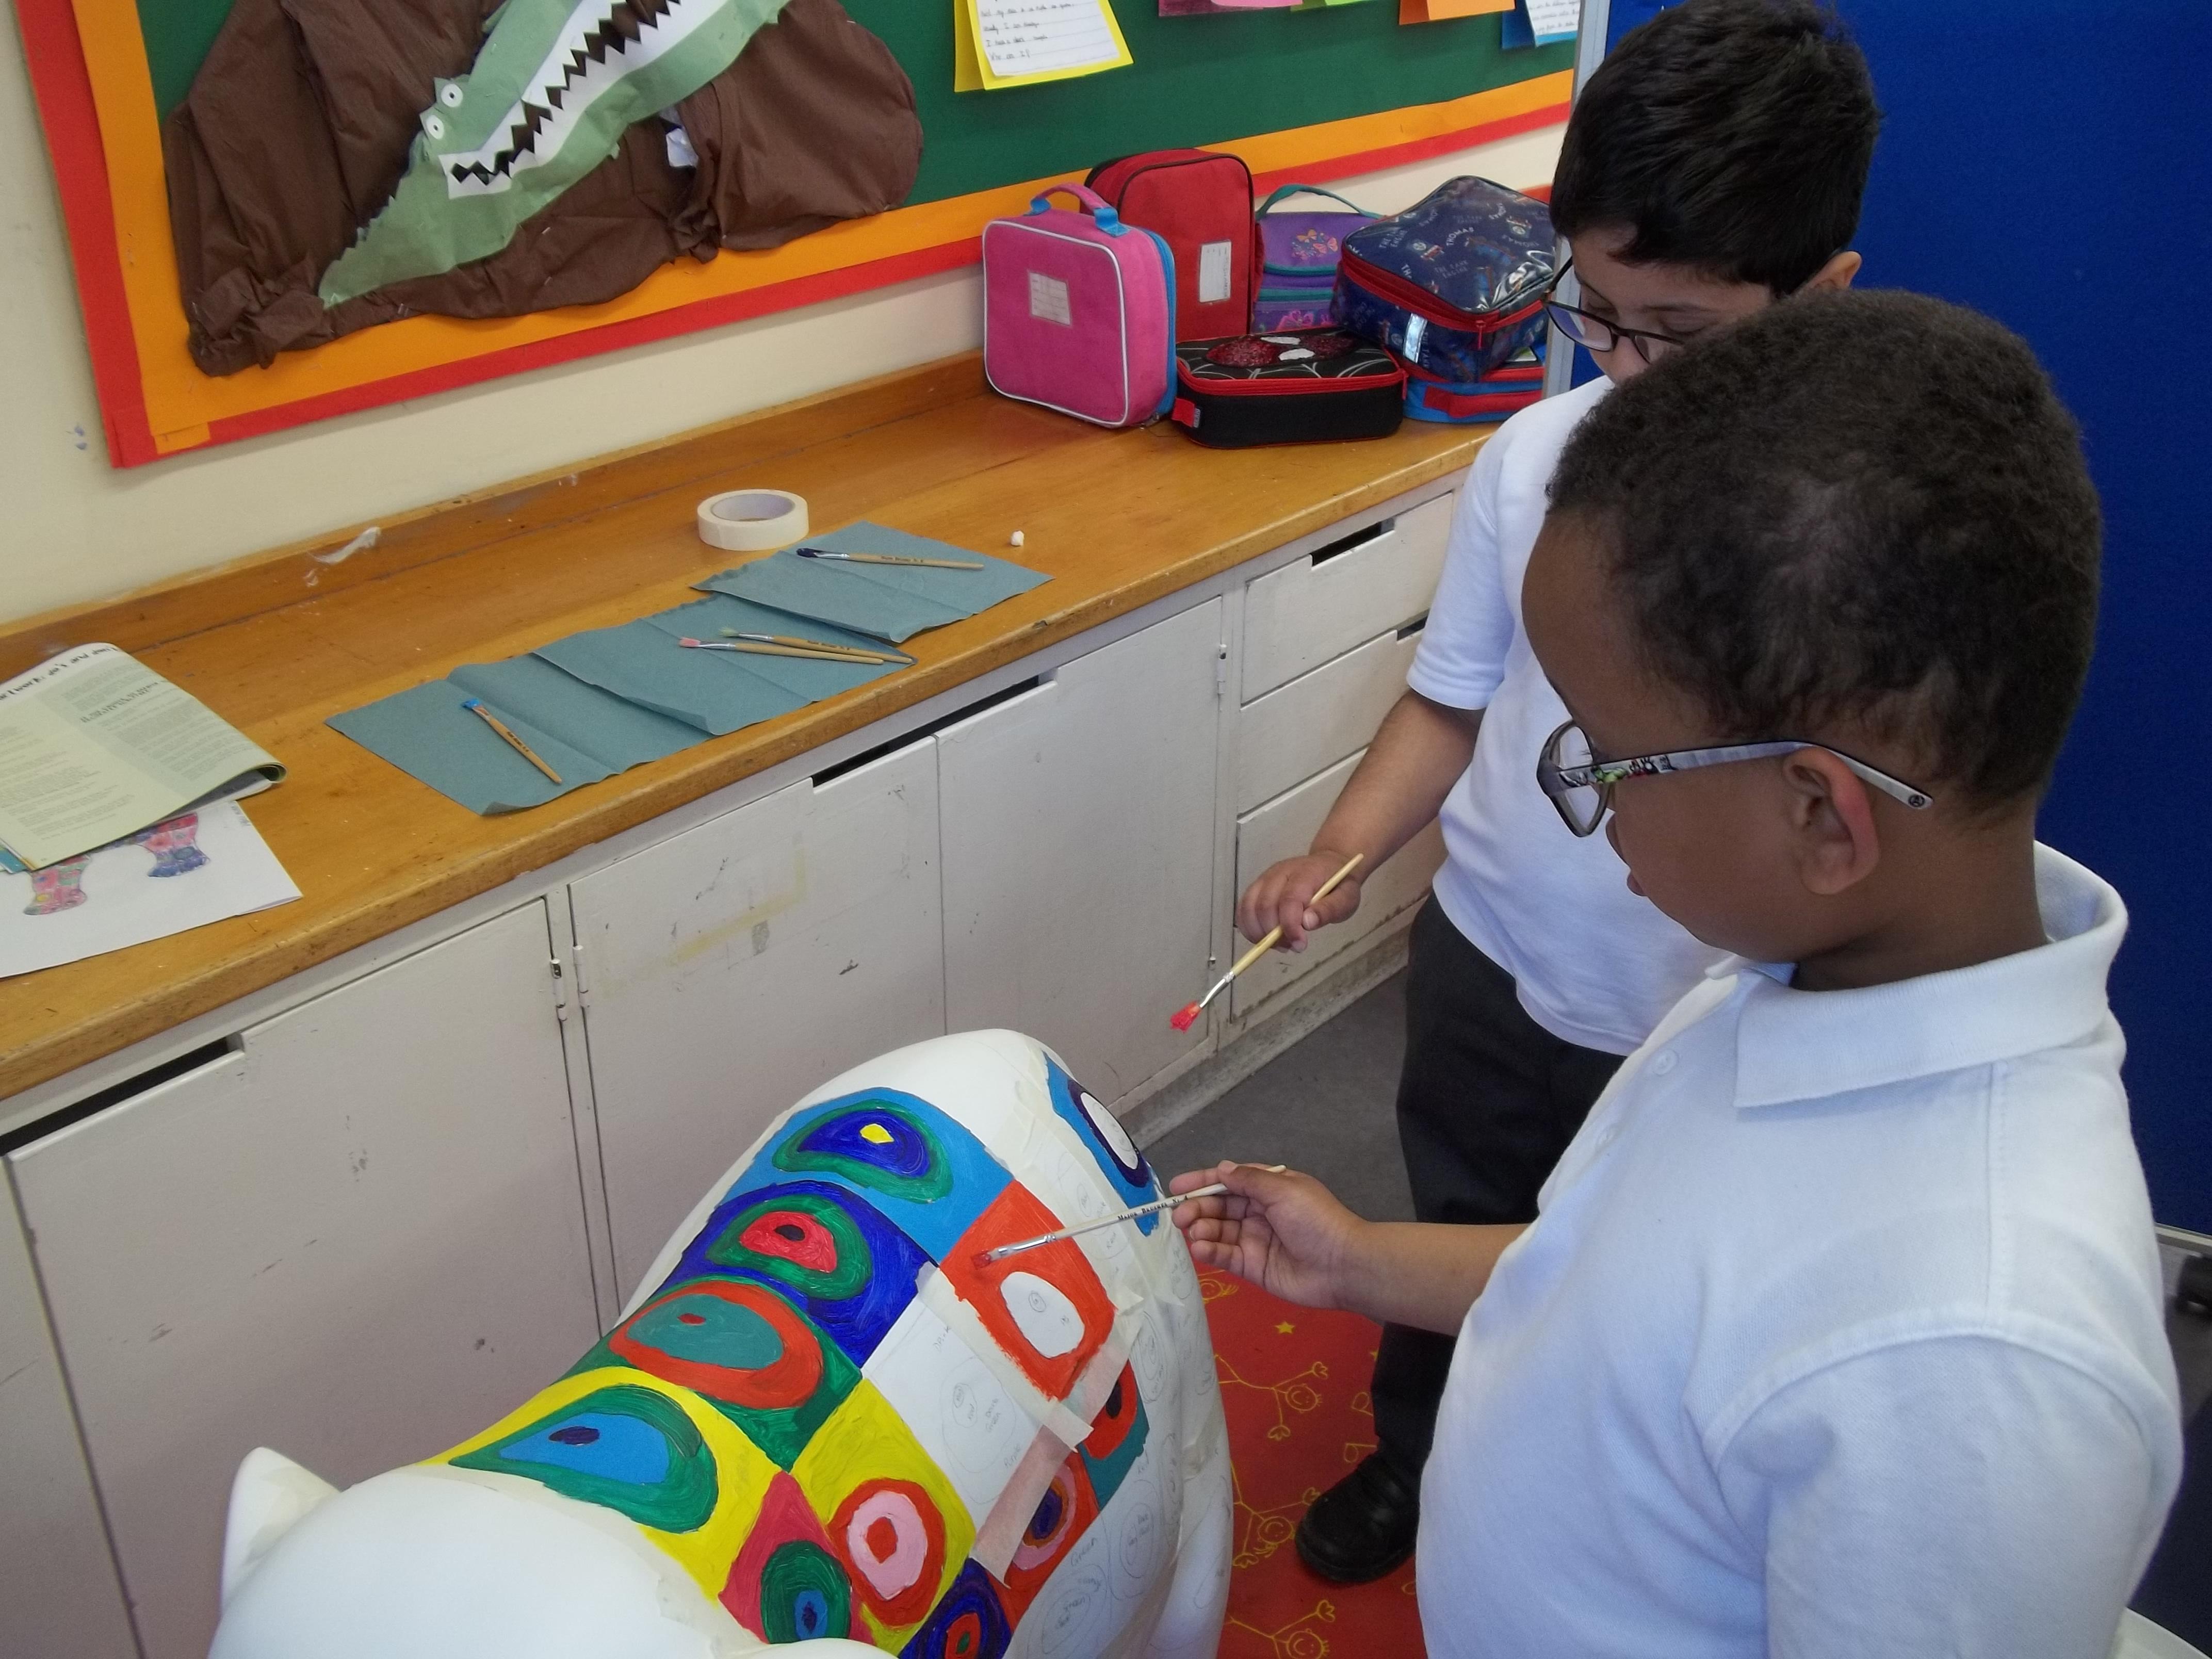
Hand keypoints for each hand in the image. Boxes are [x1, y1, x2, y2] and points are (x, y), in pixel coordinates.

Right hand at [1169, 1161, 1364, 1309]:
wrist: (1342, 1265)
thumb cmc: (1315, 1220)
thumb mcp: (1283, 1189)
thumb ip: (1249, 1180)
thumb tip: (1221, 1168)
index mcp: (1269, 1189)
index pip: (1230, 1181)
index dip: (1203, 1182)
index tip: (1176, 1186)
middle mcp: (1259, 1213)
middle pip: (1220, 1207)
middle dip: (1197, 1207)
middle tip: (1179, 1215)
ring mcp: (1255, 1241)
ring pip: (1219, 1231)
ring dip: (1202, 1229)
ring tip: (1192, 1231)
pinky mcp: (1253, 1267)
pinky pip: (1226, 1256)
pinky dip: (1210, 1251)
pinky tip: (1200, 1248)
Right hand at [1235, 851, 1365, 953]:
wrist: (1329, 865)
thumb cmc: (1339, 885)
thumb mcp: (1347, 899)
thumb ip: (1329, 910)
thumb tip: (1306, 923)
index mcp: (1305, 873)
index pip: (1289, 899)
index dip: (1290, 926)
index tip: (1299, 945)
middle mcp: (1280, 872)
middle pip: (1264, 905)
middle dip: (1274, 934)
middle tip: (1293, 946)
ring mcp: (1265, 877)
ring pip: (1248, 907)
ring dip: (1259, 933)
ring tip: (1280, 944)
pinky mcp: (1258, 886)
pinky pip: (1244, 908)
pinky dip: (1249, 928)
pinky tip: (1266, 938)